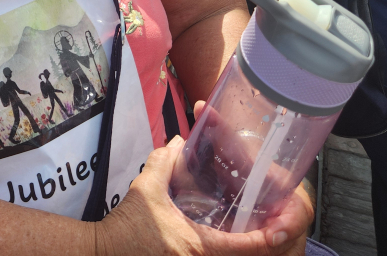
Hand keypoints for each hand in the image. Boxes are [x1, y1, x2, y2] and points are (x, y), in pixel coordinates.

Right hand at [96, 136, 312, 255]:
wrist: (104, 251)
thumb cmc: (127, 224)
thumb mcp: (146, 188)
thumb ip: (165, 161)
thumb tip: (179, 141)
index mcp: (198, 244)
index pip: (245, 247)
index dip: (268, 238)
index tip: (281, 227)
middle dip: (262, 248)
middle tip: (273, 230)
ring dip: (245, 252)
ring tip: (257, 235)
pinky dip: (227, 253)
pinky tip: (232, 243)